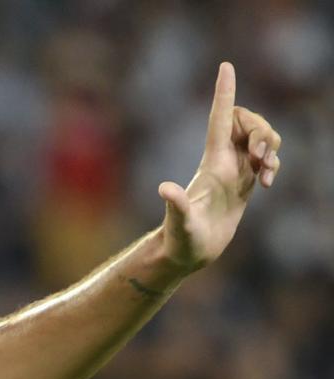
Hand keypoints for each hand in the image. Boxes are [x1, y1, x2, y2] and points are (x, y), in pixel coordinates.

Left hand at [158, 62, 281, 271]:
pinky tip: (267, 184)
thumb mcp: (180, 223)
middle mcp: (222, 160)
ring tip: (267, 174)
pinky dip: (274, 164)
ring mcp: (233, 170)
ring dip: (272, 146)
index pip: (219, 119)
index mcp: (211, 162)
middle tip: (263, 158)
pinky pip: (266, 158)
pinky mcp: (243, 183)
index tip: (226, 66)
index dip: (223, 93)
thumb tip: (163, 189)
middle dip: (263, 130)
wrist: (189, 253)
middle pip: (247, 122)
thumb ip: (176, 206)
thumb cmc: (182, 240)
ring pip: (260, 137)